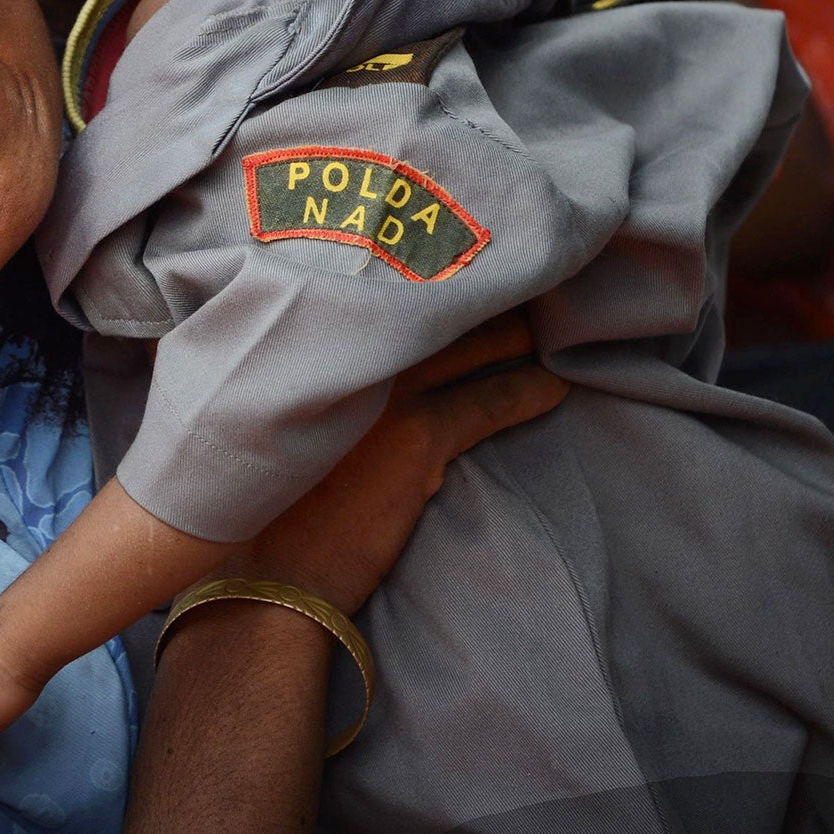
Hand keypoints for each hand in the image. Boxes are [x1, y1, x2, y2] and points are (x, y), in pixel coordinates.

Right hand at [233, 311, 567, 611]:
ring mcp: (385, 388)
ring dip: (519, 337)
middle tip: (530, 287)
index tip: (472, 268)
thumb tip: (371, 354)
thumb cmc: (277, 495)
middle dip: (486, 295)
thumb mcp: (291, 415)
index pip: (392, 289)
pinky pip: (493, 401)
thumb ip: (327, 375)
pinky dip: (530, 392)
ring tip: (551, 332)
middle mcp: (351, 350)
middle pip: (438, 305)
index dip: (438, 278)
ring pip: (473, 345)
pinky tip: (555, 388)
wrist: (278, 566)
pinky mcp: (417, 434)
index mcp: (318, 339)